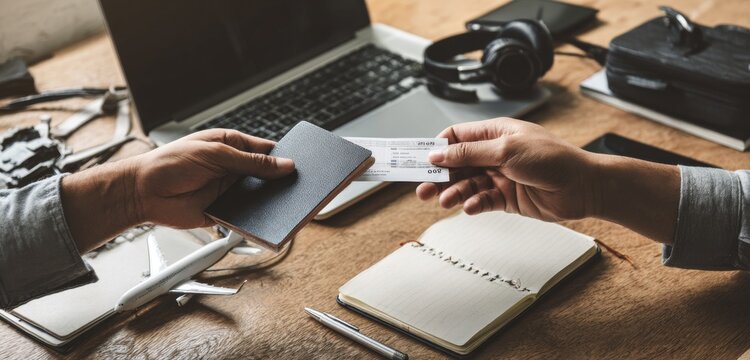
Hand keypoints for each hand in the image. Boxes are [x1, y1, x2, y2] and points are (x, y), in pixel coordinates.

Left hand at [129, 129, 294, 227]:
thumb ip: (251, 162)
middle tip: (302, 189)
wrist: (141, 192)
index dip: (285, 157)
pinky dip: (256, 220)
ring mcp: (229, 191)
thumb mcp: (215, 154)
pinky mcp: (223, 212)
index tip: (304, 164)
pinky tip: (267, 222)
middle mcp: (233, 169)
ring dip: (272, 203)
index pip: (267, 151)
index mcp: (233, 146)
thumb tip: (284, 164)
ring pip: (260, 198)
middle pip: (267, 176)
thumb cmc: (169, 163)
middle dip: (283, 182)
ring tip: (289, 207)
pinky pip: (246, 217)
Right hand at [417, 118, 596, 220]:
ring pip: (467, 185)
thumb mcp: (506, 149)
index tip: (420, 161)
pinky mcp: (507, 197)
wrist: (583, 187)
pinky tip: (471, 207)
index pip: (456, 137)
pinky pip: (483, 200)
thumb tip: (438, 153)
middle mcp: (495, 154)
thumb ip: (470, 152)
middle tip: (422, 190)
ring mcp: (500, 176)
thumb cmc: (554, 159)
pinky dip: (474, 204)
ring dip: (454, 193)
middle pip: (457, 164)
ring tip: (445, 201)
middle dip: (439, 176)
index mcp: (494, 133)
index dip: (437, 149)